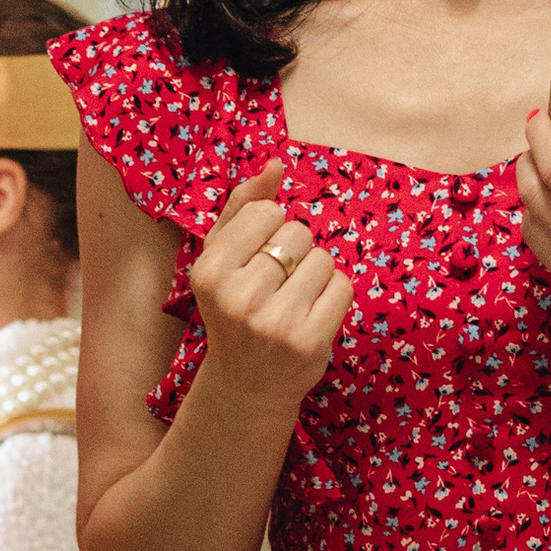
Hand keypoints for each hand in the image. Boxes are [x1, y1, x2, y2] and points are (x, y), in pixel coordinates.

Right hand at [187, 160, 353, 418]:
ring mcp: (274, 323)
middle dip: (295, 252)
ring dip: (317, 274)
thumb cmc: (233, 311)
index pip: (266, 212)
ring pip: (324, 259)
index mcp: (208, 272)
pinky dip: (334, 295)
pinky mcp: (308, 343)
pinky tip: (312, 314)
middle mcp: (237, 297)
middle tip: (276, 286)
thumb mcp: (221, 258)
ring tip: (295, 300)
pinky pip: (342, 287)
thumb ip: (242, 206)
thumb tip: (275, 164)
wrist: (245, 386)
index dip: (270, 229)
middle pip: (298, 233)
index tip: (257, 258)